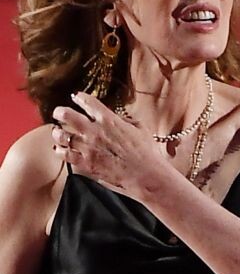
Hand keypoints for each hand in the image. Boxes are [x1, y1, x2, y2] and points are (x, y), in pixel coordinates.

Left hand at [51, 91, 170, 201]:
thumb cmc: (147, 154)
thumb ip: (125, 120)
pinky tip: (61, 150)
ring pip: (62, 135)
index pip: (87, 101)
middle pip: (66, 115)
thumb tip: (118, 117)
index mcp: (108, 119)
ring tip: (58, 132)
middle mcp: (94, 131)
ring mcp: (88, 148)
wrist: (147, 176)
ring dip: (58, 133)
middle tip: (58, 113)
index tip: (77, 98)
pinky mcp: (86, 164)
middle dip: (60, 112)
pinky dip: (61, 151)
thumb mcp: (140, 129)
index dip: (79, 97)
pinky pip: (66, 155)